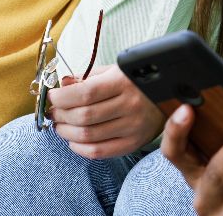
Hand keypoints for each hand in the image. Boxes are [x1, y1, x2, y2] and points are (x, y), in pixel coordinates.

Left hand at [46, 66, 164, 159]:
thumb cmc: (136, 83)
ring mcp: (133, 126)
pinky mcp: (133, 143)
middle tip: (54, 112)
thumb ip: (87, 77)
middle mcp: (130, 105)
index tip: (53, 96)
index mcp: (124, 82)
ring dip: (65, 132)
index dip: (62, 97)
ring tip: (60, 125)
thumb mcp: (114, 71)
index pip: (85, 93)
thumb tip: (62, 84)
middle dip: (60, 115)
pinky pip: (98, 152)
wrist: (170, 98)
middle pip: (83, 116)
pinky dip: (79, 148)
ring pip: (87, 135)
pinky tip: (74, 140)